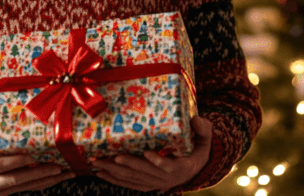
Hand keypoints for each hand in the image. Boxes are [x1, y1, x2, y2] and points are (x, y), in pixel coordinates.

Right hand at [0, 119, 74, 195]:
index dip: (14, 162)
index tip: (30, 155)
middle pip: (15, 180)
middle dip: (38, 174)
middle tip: (57, 166)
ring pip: (24, 187)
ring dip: (46, 180)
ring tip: (66, 172)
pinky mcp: (6, 195)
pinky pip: (26, 189)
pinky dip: (43, 183)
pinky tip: (58, 177)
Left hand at [91, 116, 212, 192]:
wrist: (195, 170)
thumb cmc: (198, 150)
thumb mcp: (205, 139)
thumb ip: (203, 129)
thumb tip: (196, 119)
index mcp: (182, 167)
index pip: (169, 166)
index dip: (158, 162)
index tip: (147, 153)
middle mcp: (167, 179)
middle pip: (144, 173)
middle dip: (125, 165)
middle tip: (109, 157)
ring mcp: (156, 183)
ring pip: (133, 179)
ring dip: (115, 172)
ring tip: (98, 164)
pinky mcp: (148, 185)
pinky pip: (129, 184)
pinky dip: (115, 180)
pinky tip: (101, 173)